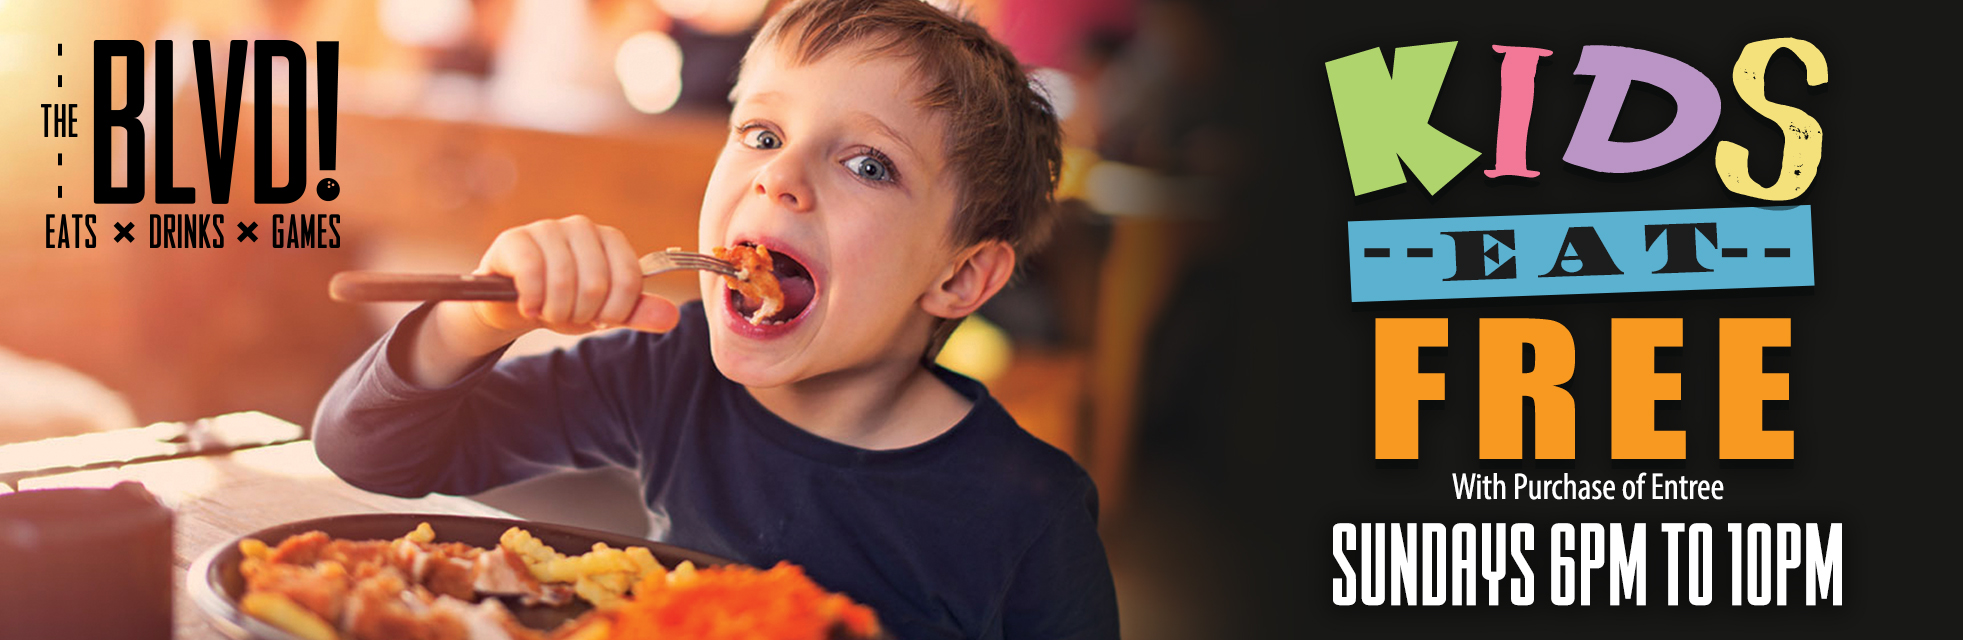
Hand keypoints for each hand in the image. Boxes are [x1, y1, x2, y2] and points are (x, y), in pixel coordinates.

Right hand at [409, 216, 678, 385]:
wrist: (514, 304)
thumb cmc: (565, 303)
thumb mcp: (603, 312)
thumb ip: (637, 313)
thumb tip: (672, 317)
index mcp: (611, 240)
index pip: (629, 280)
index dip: (615, 311)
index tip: (600, 319)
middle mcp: (582, 227)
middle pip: (597, 284)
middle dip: (582, 314)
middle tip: (567, 315)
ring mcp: (547, 229)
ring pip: (565, 281)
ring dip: (555, 311)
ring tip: (547, 310)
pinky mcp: (515, 240)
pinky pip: (533, 274)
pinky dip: (532, 301)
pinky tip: (528, 305)